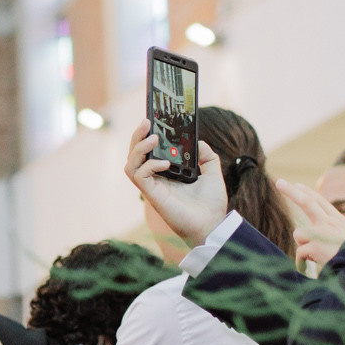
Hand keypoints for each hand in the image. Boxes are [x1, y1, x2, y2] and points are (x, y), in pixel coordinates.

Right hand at [125, 121, 230, 245]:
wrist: (213, 224)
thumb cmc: (212, 204)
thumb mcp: (213, 174)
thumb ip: (207, 157)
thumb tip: (199, 142)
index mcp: (167, 174)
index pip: (148, 152)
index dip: (146, 136)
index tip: (152, 121)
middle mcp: (156, 179)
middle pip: (134, 155)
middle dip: (137, 136)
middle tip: (147, 122)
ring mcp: (153, 187)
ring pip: (130, 164)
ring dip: (138, 148)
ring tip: (154, 138)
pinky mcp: (153, 195)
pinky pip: (140, 176)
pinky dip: (149, 165)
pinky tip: (165, 163)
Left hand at [276, 178, 344, 267]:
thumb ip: (331, 234)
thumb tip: (308, 236)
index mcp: (338, 221)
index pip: (320, 202)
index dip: (308, 193)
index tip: (297, 185)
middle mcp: (329, 223)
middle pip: (307, 202)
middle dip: (291, 191)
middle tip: (279, 182)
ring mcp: (321, 233)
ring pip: (298, 234)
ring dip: (303, 245)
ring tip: (317, 256)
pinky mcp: (315, 246)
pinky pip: (299, 253)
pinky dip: (302, 262)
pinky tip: (311, 267)